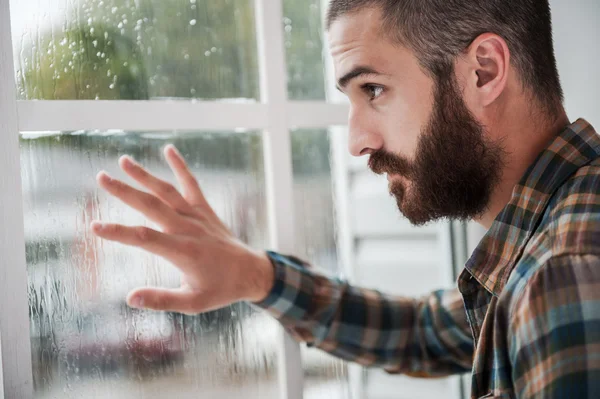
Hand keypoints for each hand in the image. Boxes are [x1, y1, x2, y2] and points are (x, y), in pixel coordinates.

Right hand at [90, 145, 273, 313]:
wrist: (250, 272)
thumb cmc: (220, 289)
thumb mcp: (192, 303)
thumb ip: (161, 300)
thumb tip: (129, 298)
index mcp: (182, 251)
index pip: (144, 239)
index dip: (118, 232)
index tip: (94, 227)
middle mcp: (188, 229)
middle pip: (151, 206)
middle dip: (125, 191)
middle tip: (101, 177)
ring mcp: (197, 216)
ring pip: (167, 192)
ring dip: (145, 175)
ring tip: (123, 160)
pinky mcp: (204, 210)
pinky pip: (192, 184)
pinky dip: (181, 166)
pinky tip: (169, 149)